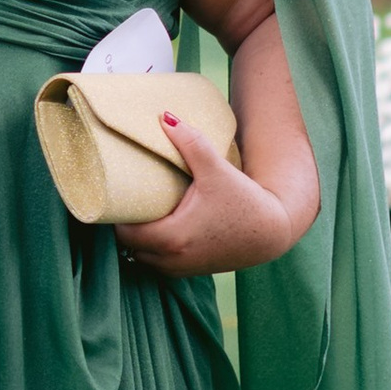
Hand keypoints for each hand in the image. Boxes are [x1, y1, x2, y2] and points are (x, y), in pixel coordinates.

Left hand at [127, 103, 305, 278]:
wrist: (274, 230)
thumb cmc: (245, 200)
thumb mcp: (215, 169)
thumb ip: (189, 142)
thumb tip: (165, 117)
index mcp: (171, 237)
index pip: (123, 232)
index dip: (117, 215)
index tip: (117, 196)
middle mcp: (172, 260)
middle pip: (129, 247)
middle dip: (125, 227)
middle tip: (126, 201)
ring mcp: (182, 270)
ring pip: (143, 259)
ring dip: (139, 242)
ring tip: (140, 215)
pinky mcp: (193, 272)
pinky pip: (160, 265)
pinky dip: (155, 251)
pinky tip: (158, 231)